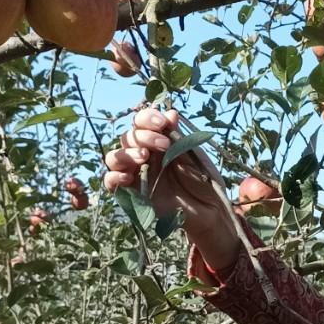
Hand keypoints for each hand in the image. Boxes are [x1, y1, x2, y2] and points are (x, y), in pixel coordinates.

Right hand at [103, 107, 239, 269]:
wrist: (211, 210)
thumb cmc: (205, 181)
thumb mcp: (193, 154)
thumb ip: (179, 136)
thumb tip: (170, 112)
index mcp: (158, 142)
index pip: (141, 123)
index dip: (147, 118)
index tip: (162, 123)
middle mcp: (144, 156)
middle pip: (127, 138)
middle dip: (143, 136)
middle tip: (164, 144)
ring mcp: (137, 175)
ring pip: (114, 157)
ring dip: (126, 153)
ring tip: (145, 156)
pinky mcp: (133, 194)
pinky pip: (111, 183)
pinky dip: (114, 176)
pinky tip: (129, 176)